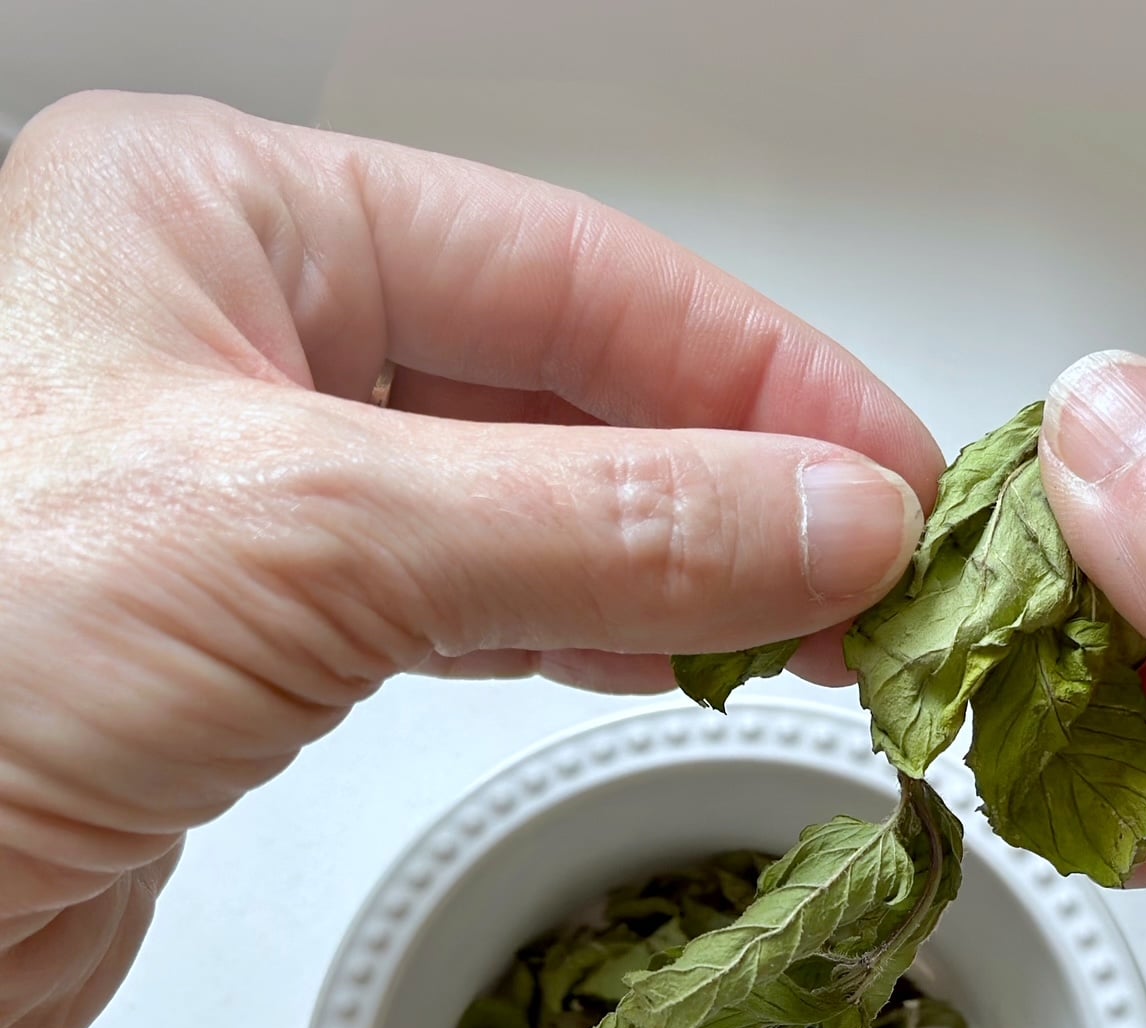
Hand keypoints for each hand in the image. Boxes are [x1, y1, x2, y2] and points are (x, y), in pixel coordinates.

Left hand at [0, 92, 937, 1027]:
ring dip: (675, 565)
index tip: (893, 466)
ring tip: (814, 619)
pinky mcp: (247, 650)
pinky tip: (673, 655)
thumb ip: (599, 521)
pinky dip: (579, 634)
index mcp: (219, 220)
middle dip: (731, 476)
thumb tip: (824, 516)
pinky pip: (463, 612)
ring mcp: (244, 501)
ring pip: (521, 506)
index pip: (566, 269)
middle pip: (556, 385)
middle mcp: (230, 342)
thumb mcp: (317, 536)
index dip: (756, 371)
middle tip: (880, 561)